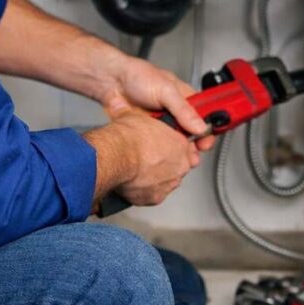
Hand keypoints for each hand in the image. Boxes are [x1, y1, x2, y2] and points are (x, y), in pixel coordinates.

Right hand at [85, 108, 200, 207]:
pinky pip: (153, 195)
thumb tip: (128, 106)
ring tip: (140, 172)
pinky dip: (145, 191)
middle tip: (151, 159)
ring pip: (167, 182)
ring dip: (157, 178)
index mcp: (182, 145)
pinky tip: (134, 183)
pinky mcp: (156, 198)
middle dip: (168, 164)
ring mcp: (169, 183)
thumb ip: (145, 119)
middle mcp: (180, 165)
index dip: (175, 148)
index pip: (188, 148)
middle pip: (180, 166)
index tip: (166, 148)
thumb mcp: (140, 117)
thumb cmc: (128, 137)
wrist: (115, 157)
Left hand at [98, 55, 215, 151]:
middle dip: (194, 144)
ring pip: (176, 140)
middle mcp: (176, 112)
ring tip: (180, 157)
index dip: (208, 129)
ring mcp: (162, 122)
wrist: (110, 83)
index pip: (205, 116)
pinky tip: (163, 154)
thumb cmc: (138, 76)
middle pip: (192, 132)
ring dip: (178, 149)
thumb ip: (184, 109)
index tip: (207, 141)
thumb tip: (200, 126)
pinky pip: (159, 143)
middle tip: (194, 154)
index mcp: (186, 99)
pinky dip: (162, 150)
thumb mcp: (166, 90)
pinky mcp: (149, 131)